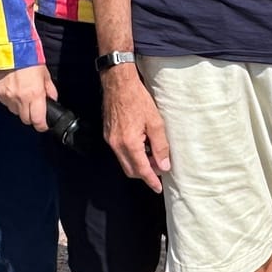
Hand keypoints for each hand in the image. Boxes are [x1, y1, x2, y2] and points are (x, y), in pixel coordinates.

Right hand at [0, 65, 56, 130]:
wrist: (10, 50)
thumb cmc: (30, 60)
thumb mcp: (45, 74)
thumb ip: (49, 89)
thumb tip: (52, 99)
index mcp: (35, 94)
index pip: (38, 121)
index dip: (42, 125)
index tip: (44, 123)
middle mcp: (21, 99)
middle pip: (26, 120)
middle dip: (31, 117)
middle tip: (34, 108)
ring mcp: (8, 97)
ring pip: (15, 112)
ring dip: (21, 109)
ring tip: (23, 96)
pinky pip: (7, 104)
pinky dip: (11, 101)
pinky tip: (14, 91)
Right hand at [101, 64, 170, 191]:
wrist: (118, 84)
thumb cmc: (138, 99)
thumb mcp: (155, 122)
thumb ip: (160, 146)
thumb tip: (163, 165)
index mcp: (129, 143)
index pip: (141, 170)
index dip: (151, 181)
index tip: (158, 188)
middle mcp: (116, 145)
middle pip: (131, 170)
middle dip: (145, 173)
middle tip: (159, 168)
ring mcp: (110, 140)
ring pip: (124, 162)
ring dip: (138, 164)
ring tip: (153, 155)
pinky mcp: (108, 134)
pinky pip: (119, 152)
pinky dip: (131, 154)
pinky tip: (142, 145)